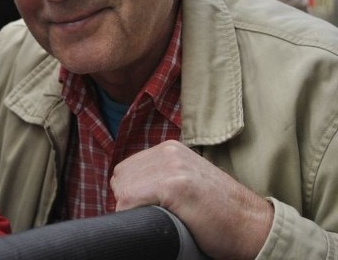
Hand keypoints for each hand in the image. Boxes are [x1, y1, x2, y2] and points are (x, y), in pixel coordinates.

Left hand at [110, 140, 273, 259]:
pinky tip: (159, 221)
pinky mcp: (174, 185)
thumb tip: (126, 192)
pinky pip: (131, 200)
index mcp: (170, 149)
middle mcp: (169, 152)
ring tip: (159, 219)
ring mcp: (172, 166)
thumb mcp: (188, 180)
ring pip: (123, 190)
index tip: (146, 209)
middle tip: (151, 217)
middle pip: (121, 178)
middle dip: (128, 201)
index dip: (129, 194)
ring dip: (132, 210)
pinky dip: (136, 216)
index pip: (126, 169)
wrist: (254, 227)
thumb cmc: (220, 212)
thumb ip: (160, 177)